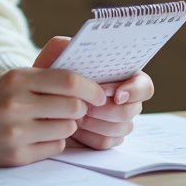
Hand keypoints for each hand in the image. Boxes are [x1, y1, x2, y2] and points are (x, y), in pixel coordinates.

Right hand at [0, 63, 106, 166]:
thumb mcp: (9, 80)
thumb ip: (43, 79)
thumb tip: (86, 85)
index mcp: (16, 79)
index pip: (69, 81)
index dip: (91, 88)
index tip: (99, 94)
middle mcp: (16, 104)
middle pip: (73, 107)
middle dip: (80, 109)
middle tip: (76, 109)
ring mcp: (16, 132)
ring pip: (67, 129)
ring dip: (65, 126)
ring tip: (49, 122)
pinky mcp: (16, 155)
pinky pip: (54, 147)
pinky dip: (53, 141)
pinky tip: (37, 136)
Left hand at [33, 36, 153, 149]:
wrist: (41, 101)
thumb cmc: (51, 76)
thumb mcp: (53, 57)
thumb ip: (62, 46)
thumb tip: (73, 43)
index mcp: (121, 75)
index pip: (144, 85)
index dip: (134, 91)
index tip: (115, 95)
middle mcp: (126, 98)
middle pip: (133, 109)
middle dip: (109, 110)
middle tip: (87, 107)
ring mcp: (119, 120)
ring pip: (122, 128)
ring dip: (98, 123)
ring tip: (78, 117)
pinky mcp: (108, 137)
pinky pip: (107, 142)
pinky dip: (91, 136)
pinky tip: (77, 128)